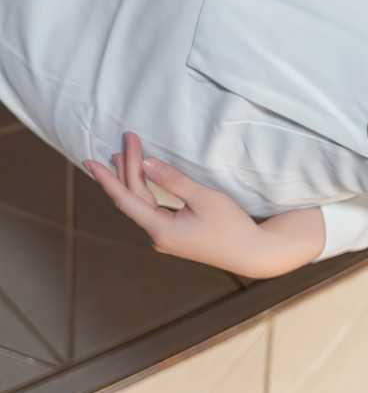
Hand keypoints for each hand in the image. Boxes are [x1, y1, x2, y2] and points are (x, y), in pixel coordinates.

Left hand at [84, 131, 268, 273]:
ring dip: (133, 179)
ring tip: (121, 155)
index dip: (107, 179)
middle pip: (134, 198)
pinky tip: (142, 179)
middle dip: (126, 168)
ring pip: (141, 204)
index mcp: (161, 229)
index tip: (90, 160)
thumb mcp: (204, 198)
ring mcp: (165, 236)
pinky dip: (145, 191)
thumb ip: (172, 181)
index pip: (126, 199)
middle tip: (125, 139)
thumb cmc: (231, 226)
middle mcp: (157, 235)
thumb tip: (146, 164)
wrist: (252, 253)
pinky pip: (152, 209)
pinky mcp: (174, 234)